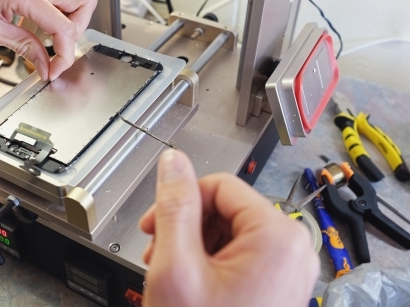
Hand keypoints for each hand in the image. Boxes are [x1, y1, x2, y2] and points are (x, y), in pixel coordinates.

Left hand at [0, 0, 96, 80]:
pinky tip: (42, 25)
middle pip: (83, 2)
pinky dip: (59, 11)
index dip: (65, 54)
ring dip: (73, 18)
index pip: (66, 27)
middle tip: (60, 50)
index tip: (54, 69)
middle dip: (77, 32)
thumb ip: (25, 48)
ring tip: (55, 36)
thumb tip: (46, 65)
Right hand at [140, 150, 319, 306]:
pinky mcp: (277, 284)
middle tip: (161, 254)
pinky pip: (239, 253)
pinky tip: (192, 283)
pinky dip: (209, 262)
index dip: (181, 199)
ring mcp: (286, 269)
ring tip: (175, 273)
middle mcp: (291, 249)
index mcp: (276, 237)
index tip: (156, 220)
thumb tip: (174, 163)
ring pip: (229, 230)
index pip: (220, 185)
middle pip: (226, 207)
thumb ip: (174, 206)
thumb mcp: (177, 266)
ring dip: (194, 245)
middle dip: (187, 226)